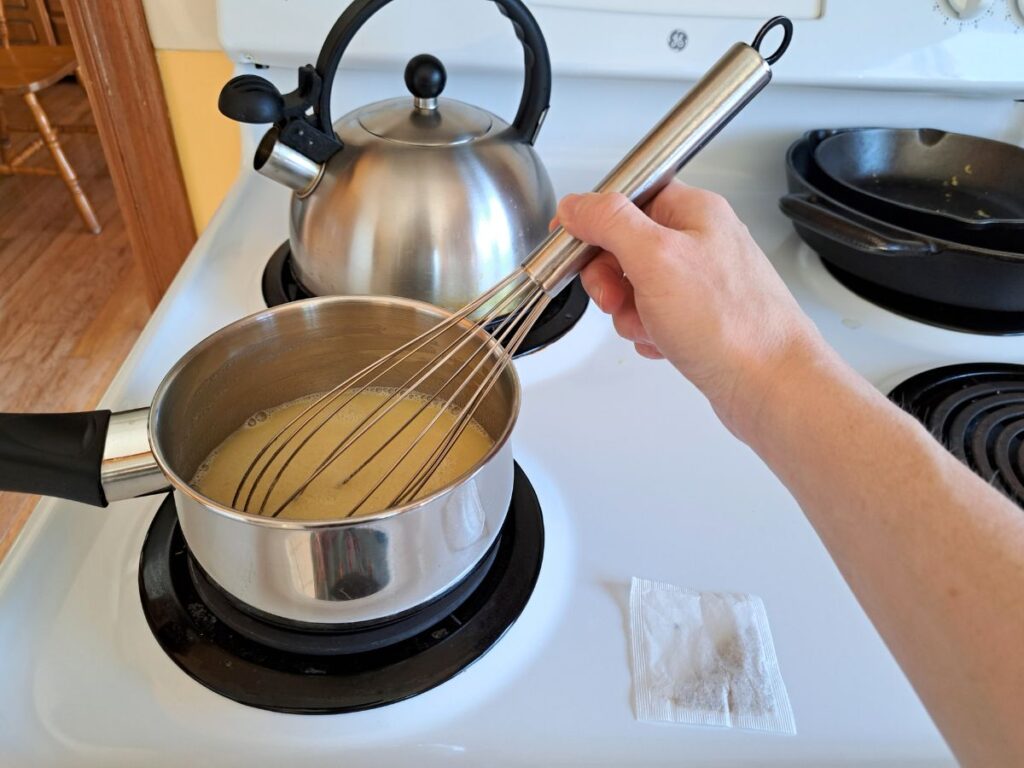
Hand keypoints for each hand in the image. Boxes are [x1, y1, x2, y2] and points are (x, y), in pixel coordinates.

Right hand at [555, 181, 826, 439]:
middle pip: (625, 244)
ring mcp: (702, 282)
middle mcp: (701, 242)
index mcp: (694, 211)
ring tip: (651, 327)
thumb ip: (609, 222)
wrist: (770, 386)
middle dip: (610, 278)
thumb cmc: (730, 324)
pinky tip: (664, 344)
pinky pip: (653, 317)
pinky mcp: (701, 318)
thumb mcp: (655, 258)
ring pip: (635, 286)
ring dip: (629, 311)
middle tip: (615, 298)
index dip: (594, 223)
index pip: (627, 197)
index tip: (571, 247)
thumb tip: (577, 205)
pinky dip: (648, 332)